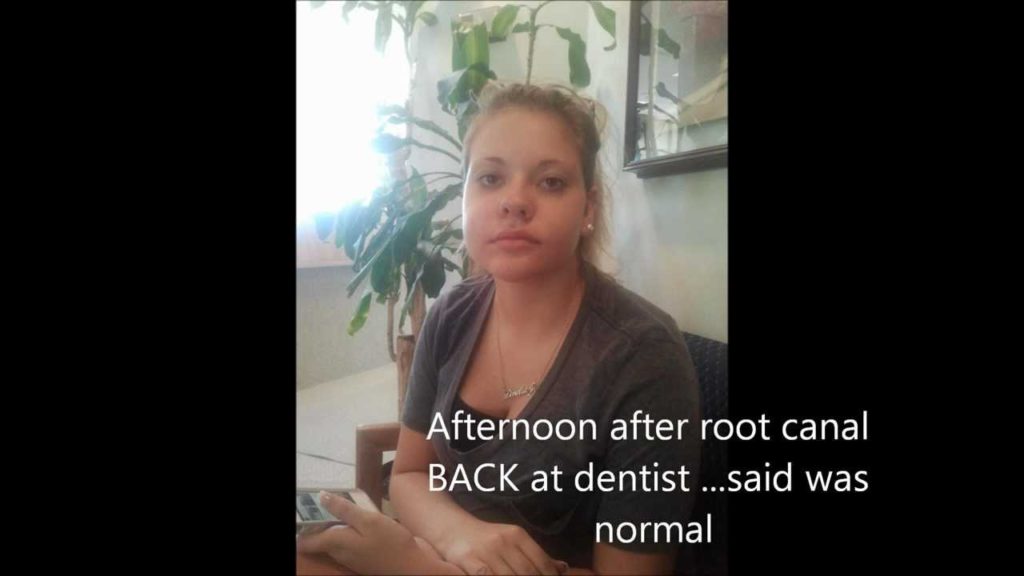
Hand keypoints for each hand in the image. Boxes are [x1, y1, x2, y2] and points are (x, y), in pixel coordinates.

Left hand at [297, 491, 437, 574]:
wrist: (414, 569)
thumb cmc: (392, 543)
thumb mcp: (369, 521)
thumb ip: (345, 510)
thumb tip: (322, 497)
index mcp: (337, 543)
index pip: (306, 540)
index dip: (303, 525)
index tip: (304, 509)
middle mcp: (340, 553)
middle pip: (321, 538)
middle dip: (320, 521)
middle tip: (328, 500)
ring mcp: (352, 557)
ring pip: (335, 540)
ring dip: (337, 524)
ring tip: (345, 505)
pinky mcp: (364, 558)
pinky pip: (349, 543)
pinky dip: (350, 531)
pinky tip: (361, 520)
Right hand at [438, 518, 568, 575]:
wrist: (451, 528)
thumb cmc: (486, 538)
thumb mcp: (512, 541)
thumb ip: (536, 556)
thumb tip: (563, 569)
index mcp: (517, 535)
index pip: (542, 562)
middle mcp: (504, 542)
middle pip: (528, 573)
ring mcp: (486, 552)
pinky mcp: (470, 561)